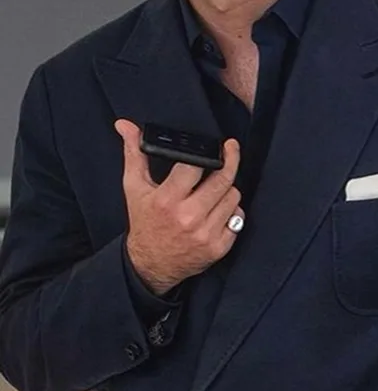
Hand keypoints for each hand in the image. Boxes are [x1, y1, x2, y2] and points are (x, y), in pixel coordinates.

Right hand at [114, 119, 243, 295]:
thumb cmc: (144, 223)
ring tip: (216, 187)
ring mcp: (205, 234)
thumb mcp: (134, 187)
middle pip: (223, 179)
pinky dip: (232, 212)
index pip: (196, 166)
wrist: (150, 265)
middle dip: (228, 163)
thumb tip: (125, 125)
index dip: (206, 154)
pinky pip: (239, 218)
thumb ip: (134, 153)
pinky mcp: (218, 247)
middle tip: (230, 152)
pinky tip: (219, 209)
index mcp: (167, 200)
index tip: (215, 146)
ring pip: (233, 196)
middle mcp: (188, 217)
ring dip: (228, 189)